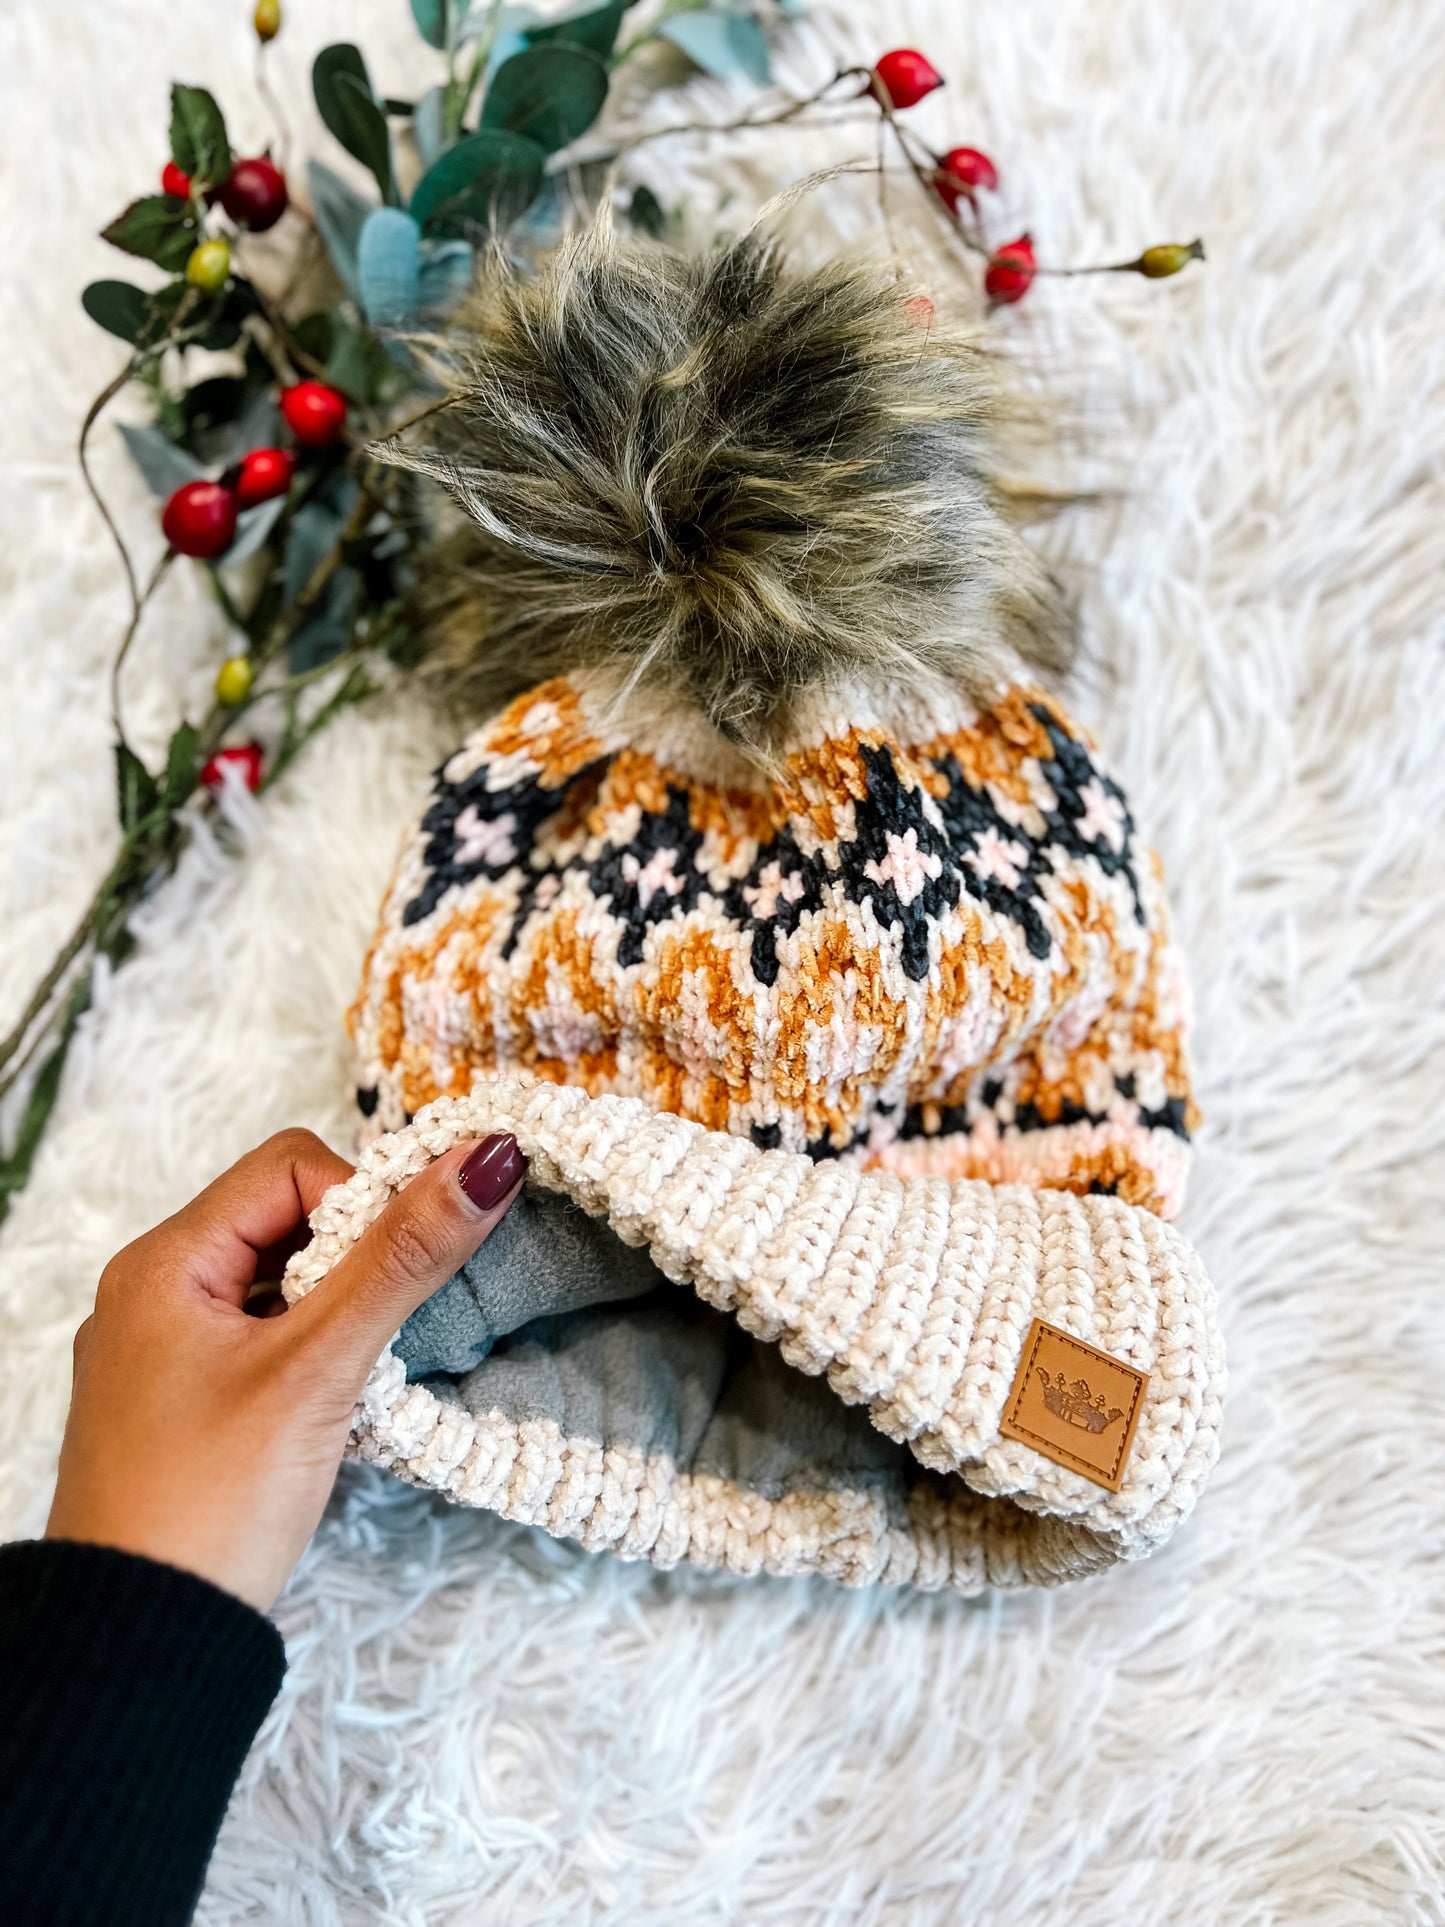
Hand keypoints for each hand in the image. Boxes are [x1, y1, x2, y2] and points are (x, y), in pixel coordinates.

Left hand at [45, 1128, 525, 1611]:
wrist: (143, 1643)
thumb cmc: (212, 1504)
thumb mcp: (320, 1369)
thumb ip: (403, 1258)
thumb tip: (486, 1160)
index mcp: (164, 1263)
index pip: (291, 1168)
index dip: (364, 1200)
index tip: (399, 1273)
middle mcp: (152, 1291)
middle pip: (285, 1217)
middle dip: (355, 1256)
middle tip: (382, 1326)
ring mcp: (162, 1350)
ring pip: (279, 1279)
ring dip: (337, 1304)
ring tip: (358, 1371)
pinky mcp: (182, 1401)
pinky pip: (262, 1333)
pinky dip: (312, 1348)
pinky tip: (334, 1400)